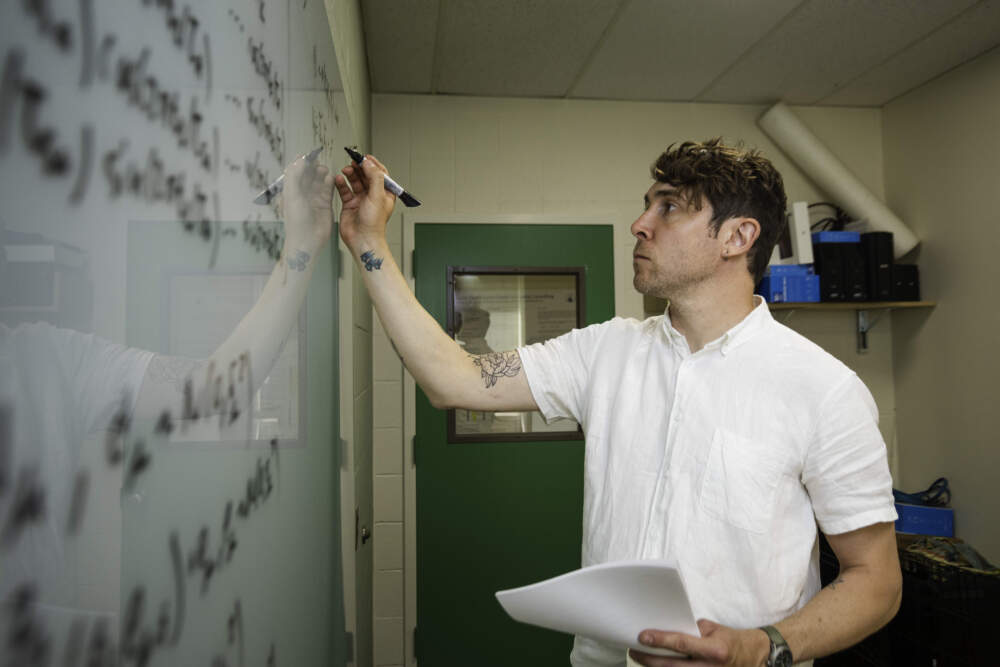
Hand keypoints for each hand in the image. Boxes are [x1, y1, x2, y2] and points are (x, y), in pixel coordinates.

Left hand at [280, 153, 334, 252]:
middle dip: (313, 166)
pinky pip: (329, 188)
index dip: (301, 161)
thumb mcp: (291, 196)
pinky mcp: (325, 203)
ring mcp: (314, 198)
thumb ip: (294, 176)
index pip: (295, 170)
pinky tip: (331, 179)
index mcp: (291, 190)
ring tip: (324, 172)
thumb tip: (300, 160)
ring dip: (322, 173)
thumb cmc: (296, 222)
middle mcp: (302, 193)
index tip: (308, 155)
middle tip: (317, 164)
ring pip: (319, 179)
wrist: (307, 241)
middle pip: (309, 173)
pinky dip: (330, 181)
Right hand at [333, 153, 396, 251]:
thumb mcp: (377, 196)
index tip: (365, 157)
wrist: (362, 239)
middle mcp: (373, 196)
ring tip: (346, 169)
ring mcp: (361, 200)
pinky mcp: (350, 204)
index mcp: (385, 194)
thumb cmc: (373, 224)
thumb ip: (374, 177)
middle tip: (353, 161)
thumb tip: (369, 163)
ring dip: (351, 174)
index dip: (373, 164)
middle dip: (360, 168)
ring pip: (355, 181)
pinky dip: (342, 184)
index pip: (381, 174)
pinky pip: (345, 190)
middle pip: (366, 176)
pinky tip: (339, 179)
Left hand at [628, 620, 769, 666]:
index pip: (682, 644)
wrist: (755, 659)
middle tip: (633, 649)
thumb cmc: (731, 640)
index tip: (642, 636)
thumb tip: (667, 628)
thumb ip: (691, 630)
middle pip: (672, 666)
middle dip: (649, 658)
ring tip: (640, 657)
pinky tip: (656, 666)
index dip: (660, 640)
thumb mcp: (713, 629)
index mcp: (715, 650)